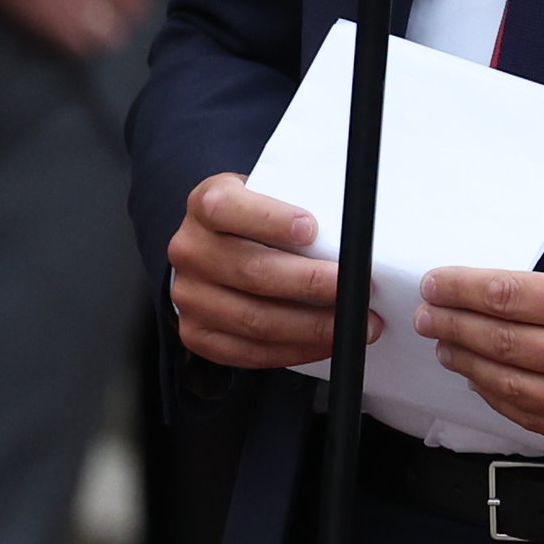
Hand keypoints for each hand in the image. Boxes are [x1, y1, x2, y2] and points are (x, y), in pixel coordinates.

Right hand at [168, 171, 363, 370]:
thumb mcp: (266, 192)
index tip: (311, 228)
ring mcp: (189, 296)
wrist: (212, 249)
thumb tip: (353, 223)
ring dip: (312, 326)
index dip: (269, 219)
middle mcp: (191, 250)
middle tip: (354, 287)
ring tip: (353, 323)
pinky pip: (249, 352)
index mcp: (205, 205)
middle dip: (311, 283)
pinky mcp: (196, 334)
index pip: (226, 208)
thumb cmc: (253, 220)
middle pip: (252, 271)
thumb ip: (296, 199)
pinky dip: (295, 350)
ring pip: (255, 319)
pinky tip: (325, 343)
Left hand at [414, 263, 543, 453]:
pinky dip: (502, 399)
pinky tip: (487, 381)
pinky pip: (534, 419)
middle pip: (500, 342)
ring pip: (509, 386)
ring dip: (470, 365)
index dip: (461, 290)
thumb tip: (502, 300)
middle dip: (454, 326)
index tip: (438, 285)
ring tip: (449, 348)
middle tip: (431, 316)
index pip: (507, 297)